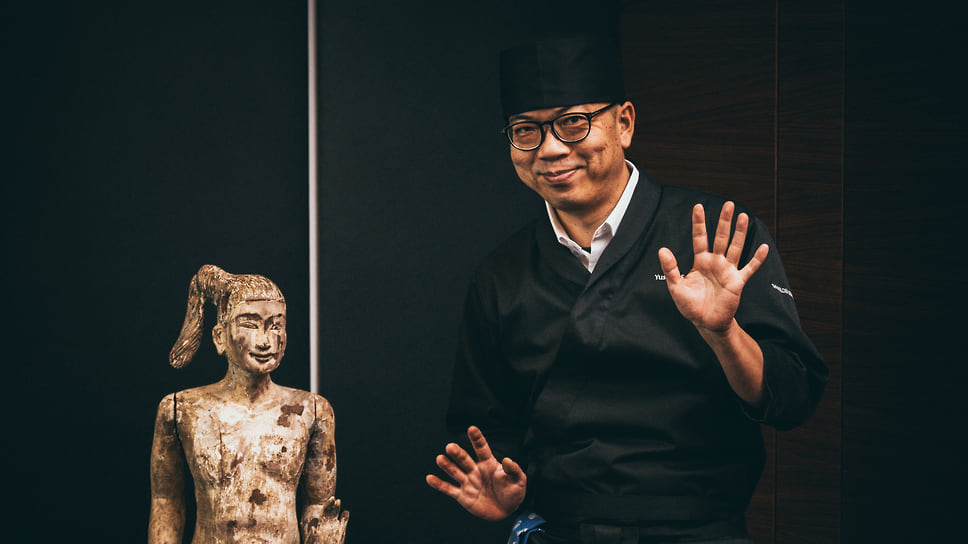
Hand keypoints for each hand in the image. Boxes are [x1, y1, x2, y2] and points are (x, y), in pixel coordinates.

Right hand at [426, 426, 526, 520]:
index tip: (471, 428)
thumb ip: (513, 470)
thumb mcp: (519, 481)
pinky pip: (449, 489)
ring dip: (447, 466)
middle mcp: (476, 470)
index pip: (482, 449)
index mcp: (489, 464)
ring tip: (440, 459)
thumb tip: (507, 460)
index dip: (477, 439)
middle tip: (450, 447)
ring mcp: (468, 482)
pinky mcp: (463, 496)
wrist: (507, 511)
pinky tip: (430, 478)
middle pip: (464, 460)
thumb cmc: (513, 492)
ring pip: (455, 472)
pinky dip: (439, 484)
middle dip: (458, 454)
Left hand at [658, 202, 768, 333]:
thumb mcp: (676, 287)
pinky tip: (763, 247)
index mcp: (700, 262)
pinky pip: (749, 268)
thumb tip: (662, 249)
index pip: (700, 237)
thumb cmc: (691, 306)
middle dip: (724, 221)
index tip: (698, 206)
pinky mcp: (737, 282)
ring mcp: (728, 271)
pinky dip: (757, 259)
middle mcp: (715, 263)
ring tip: (743, 216)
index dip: (699, 223)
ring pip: (735, 247)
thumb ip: (670, 268)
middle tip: (728, 204)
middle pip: (720, 237)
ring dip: (740, 233)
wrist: (706, 323)